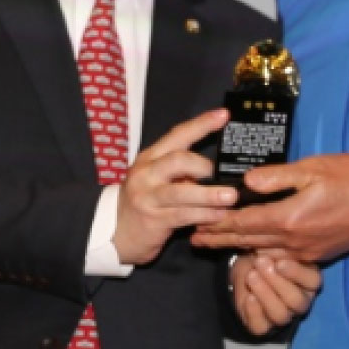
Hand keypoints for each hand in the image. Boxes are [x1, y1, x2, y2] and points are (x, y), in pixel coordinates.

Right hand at [113, 108, 236, 266]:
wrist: (117, 233)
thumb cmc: (144, 203)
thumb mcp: (156, 180)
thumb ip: (180, 171)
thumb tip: (215, 169)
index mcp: (150, 158)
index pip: (177, 135)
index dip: (201, 124)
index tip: (223, 115)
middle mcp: (146, 173)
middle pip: (178, 159)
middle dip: (204, 166)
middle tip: (223, 177)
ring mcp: (147, 197)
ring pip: (181, 192)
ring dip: (209, 194)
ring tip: (230, 197)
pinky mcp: (153, 219)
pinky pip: (183, 215)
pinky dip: (205, 215)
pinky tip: (219, 215)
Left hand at [189, 153, 348, 264]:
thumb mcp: (313, 169)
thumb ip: (277, 176)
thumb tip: (248, 182)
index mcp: (289, 218)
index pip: (244, 224)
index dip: (218, 225)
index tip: (196, 226)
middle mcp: (293, 240)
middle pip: (248, 241)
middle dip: (220, 240)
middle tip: (196, 240)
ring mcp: (306, 250)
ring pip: (264, 250)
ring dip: (239, 246)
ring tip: (219, 243)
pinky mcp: (317, 253)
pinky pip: (281, 255)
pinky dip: (262, 250)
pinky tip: (256, 247)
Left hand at [230, 251, 321, 334]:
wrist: (246, 269)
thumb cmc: (267, 257)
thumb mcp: (274, 249)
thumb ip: (279, 251)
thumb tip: (275, 251)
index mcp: (308, 282)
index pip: (313, 281)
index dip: (297, 274)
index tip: (280, 263)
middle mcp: (300, 302)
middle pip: (297, 301)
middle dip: (277, 283)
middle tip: (261, 263)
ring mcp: (283, 316)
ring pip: (281, 315)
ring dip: (265, 294)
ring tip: (251, 276)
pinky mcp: (263, 326)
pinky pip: (261, 326)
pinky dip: (254, 312)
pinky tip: (249, 297)